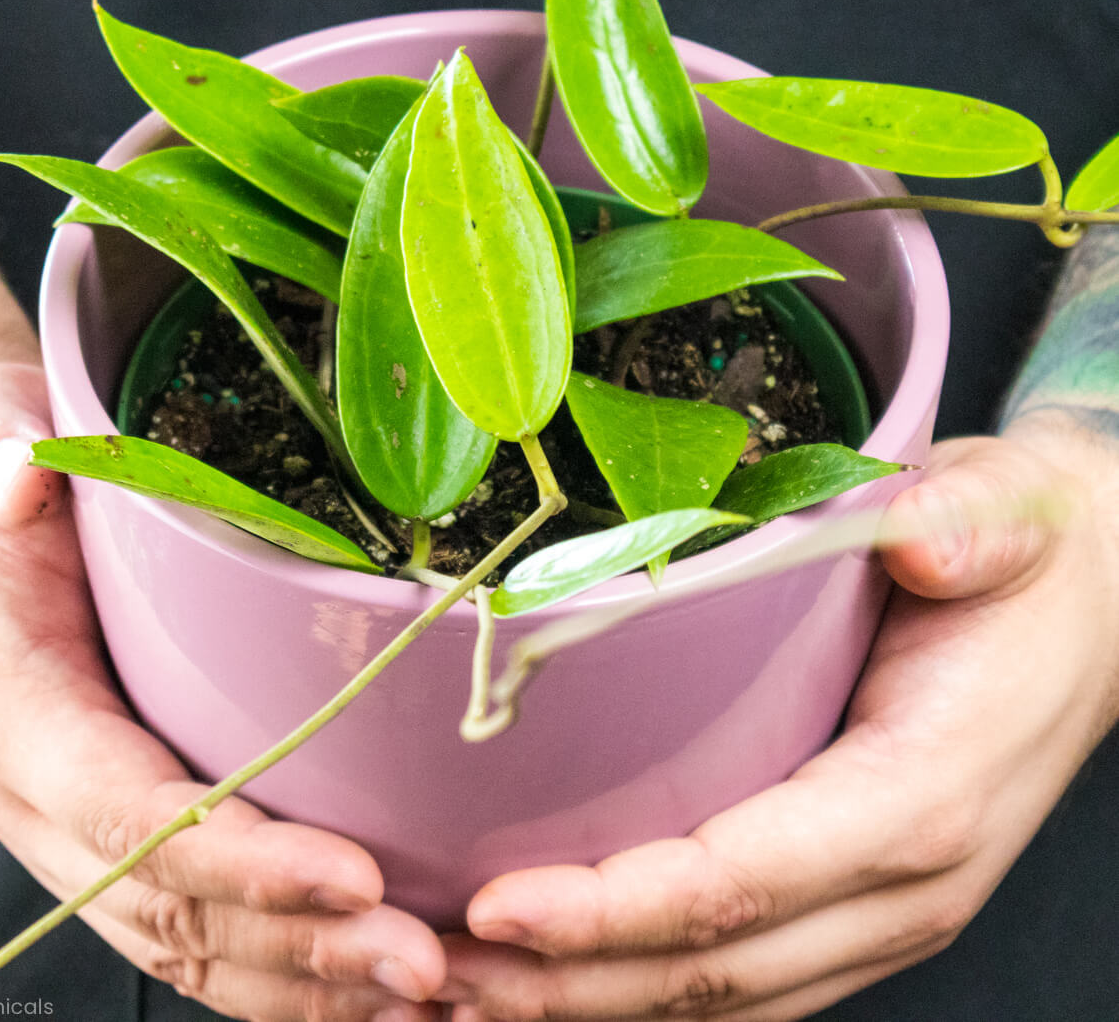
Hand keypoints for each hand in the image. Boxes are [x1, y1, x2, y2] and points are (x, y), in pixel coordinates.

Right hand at [0, 363, 444, 1020]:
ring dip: (311, 981)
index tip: (357, 874)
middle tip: (426, 965)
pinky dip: (289, 965)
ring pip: (197, 946)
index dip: (242, 856)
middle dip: (304, 947)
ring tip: (429, 991)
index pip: (132, 815)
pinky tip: (373, 977)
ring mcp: (89, 832)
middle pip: (179, 911)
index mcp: (19, 721)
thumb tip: (23, 467)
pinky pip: (206, 927)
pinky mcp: (131, 832)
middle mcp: (50, 805)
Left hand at [436, 421, 1118, 1020]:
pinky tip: (558, 975)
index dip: (616, 909)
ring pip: (721, 1000)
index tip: (497, 905)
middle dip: (565, 984)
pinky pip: (743, 976)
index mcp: (920, 795)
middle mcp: (900, 883)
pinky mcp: (852, 898)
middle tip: (432, 971)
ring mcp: (879, 907)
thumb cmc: (1024, 559)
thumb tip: (922, 536)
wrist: (1087, 598)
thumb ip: (969, 524)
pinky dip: (642, 987)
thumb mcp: (1007, 513)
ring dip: (586, 1004)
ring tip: (460, 990)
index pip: (744, 882)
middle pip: (712, 972)